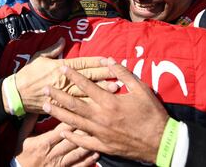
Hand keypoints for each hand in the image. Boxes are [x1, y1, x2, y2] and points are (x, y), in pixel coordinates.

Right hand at [12, 38, 115, 112]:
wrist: (16, 93)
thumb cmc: (28, 74)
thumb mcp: (39, 57)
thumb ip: (53, 49)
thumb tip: (64, 39)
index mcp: (60, 67)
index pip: (83, 63)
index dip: (97, 61)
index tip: (109, 59)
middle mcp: (65, 80)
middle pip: (88, 77)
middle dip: (105, 74)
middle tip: (120, 73)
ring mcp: (63, 93)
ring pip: (87, 91)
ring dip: (101, 90)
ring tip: (116, 88)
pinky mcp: (61, 105)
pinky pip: (78, 106)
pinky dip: (90, 105)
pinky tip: (101, 104)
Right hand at [15, 114, 98, 166]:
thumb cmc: (22, 153)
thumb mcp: (22, 136)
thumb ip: (29, 121)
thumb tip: (36, 106)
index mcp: (45, 142)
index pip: (61, 129)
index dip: (72, 119)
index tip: (81, 110)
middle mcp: (54, 152)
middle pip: (72, 139)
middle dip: (84, 129)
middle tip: (95, 119)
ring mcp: (60, 163)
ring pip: (77, 152)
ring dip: (89, 144)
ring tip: (99, 135)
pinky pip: (78, 166)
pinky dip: (88, 161)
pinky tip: (96, 154)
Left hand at [42, 58, 168, 163]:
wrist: (161, 142)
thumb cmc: (152, 114)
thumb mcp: (141, 89)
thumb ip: (123, 73)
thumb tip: (109, 60)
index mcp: (110, 102)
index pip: (86, 85)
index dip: (73, 75)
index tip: (61, 68)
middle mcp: (101, 117)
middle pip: (73, 104)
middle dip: (57, 95)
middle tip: (44, 89)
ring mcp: (100, 133)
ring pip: (74, 122)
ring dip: (58, 113)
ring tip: (46, 106)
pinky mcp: (103, 145)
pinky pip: (83, 141)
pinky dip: (71, 136)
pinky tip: (62, 131)